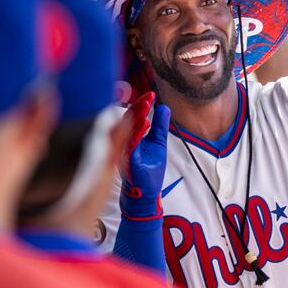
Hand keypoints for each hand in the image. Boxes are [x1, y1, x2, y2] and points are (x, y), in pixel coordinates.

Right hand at [120, 96, 170, 219]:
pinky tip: (145, 123)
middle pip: (127, 119)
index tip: (151, 93)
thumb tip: (163, 106)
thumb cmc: (148, 170)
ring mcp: (124, 151)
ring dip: (137, 115)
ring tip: (147, 104)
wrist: (145, 193)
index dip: (141, 103)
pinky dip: (137, 132)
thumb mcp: (158, 143)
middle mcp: (124, 142)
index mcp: (130, 136)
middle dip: (138, 106)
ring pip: (127, 129)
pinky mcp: (127, 161)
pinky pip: (130, 144)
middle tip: (149, 96)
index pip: (132, 115)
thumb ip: (159, 126)